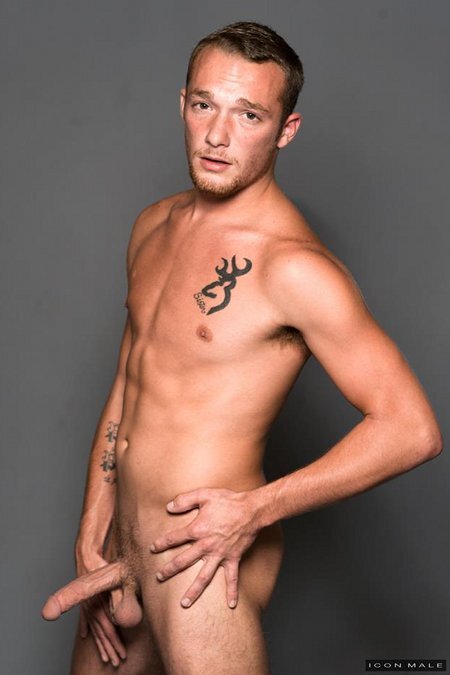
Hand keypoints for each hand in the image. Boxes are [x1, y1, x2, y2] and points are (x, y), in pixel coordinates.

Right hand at [76, 553, 127, 666]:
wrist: (86, 554)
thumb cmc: (101, 566)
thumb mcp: (113, 580)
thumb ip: (119, 597)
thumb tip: (124, 614)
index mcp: (98, 605)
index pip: (108, 631)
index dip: (115, 644)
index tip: (122, 656)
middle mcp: (90, 608)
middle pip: (101, 634)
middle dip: (110, 649)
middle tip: (118, 662)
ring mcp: (86, 605)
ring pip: (94, 629)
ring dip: (101, 643)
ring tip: (107, 656)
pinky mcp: (85, 600)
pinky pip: (85, 619)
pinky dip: (86, 629)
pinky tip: (85, 636)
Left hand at [150, 488, 260, 608]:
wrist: (252, 509)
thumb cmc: (228, 501)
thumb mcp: (204, 495)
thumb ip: (185, 500)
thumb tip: (168, 506)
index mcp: (197, 529)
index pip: (174, 538)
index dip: (162, 543)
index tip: (153, 549)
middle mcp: (206, 545)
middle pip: (184, 561)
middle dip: (170, 570)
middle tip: (159, 577)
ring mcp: (220, 554)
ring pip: (204, 576)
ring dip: (193, 590)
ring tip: (184, 604)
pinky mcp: (233, 558)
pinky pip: (232, 578)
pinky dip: (232, 592)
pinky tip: (230, 606)